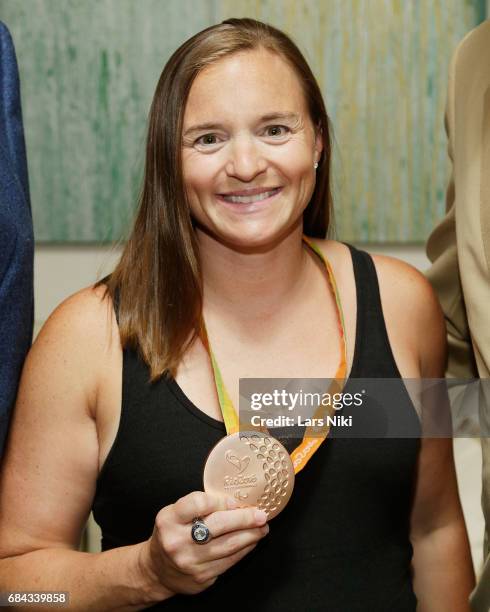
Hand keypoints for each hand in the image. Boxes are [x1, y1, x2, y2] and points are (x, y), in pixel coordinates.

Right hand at [139, 491, 268, 596]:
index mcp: (169, 519)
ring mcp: (190, 561)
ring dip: (250, 535)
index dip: (220, 501)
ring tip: (262, 528)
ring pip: (228, 546)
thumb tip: (234, 503)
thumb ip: (199, 505)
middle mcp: (178, 541)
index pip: (198, 503)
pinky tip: (250, 542)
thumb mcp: (175, 513)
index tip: (234, 502)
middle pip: (218, 525)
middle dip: (244, 519)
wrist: (156, 570)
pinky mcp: (201, 577)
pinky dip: (243, 550)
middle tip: (261, 515)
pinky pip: (228, 562)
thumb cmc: (171, 534)